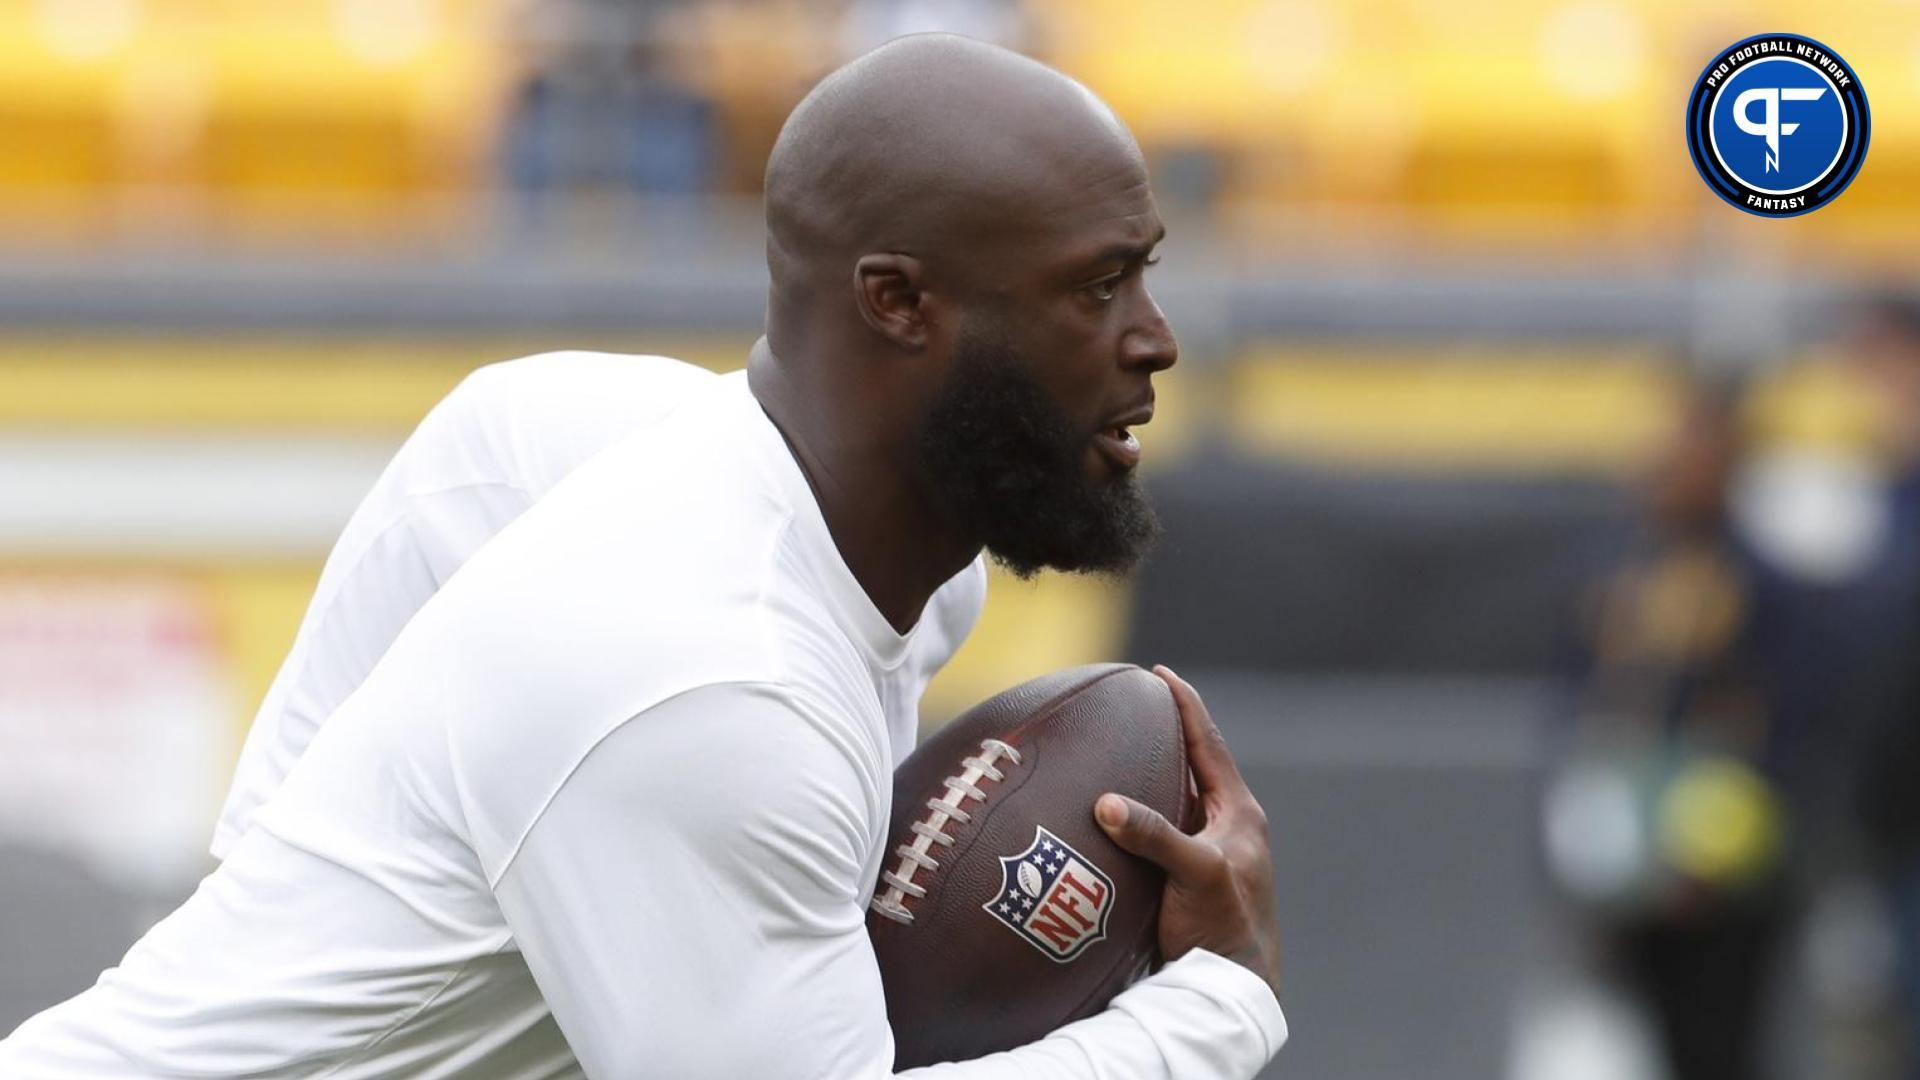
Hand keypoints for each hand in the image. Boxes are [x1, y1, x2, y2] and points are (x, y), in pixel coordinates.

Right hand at [1094, 665, 1280, 998]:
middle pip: (1192, 765)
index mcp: (1239, 814)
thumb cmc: (1226, 930)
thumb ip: (1156, 836)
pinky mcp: (1184, 877)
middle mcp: (1224, 827)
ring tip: (1116, 747)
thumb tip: (1107, 803)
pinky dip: (1135, 813)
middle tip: (1134, 703)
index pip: (1208, 744)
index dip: (1185, 705)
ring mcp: (1205, 852)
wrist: (1229, 989)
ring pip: (1173, 799)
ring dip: (1148, 773)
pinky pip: (1157, 830)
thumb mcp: (1196, 874)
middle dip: (1165, 733)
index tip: (1160, 673)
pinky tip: (1108, 812)